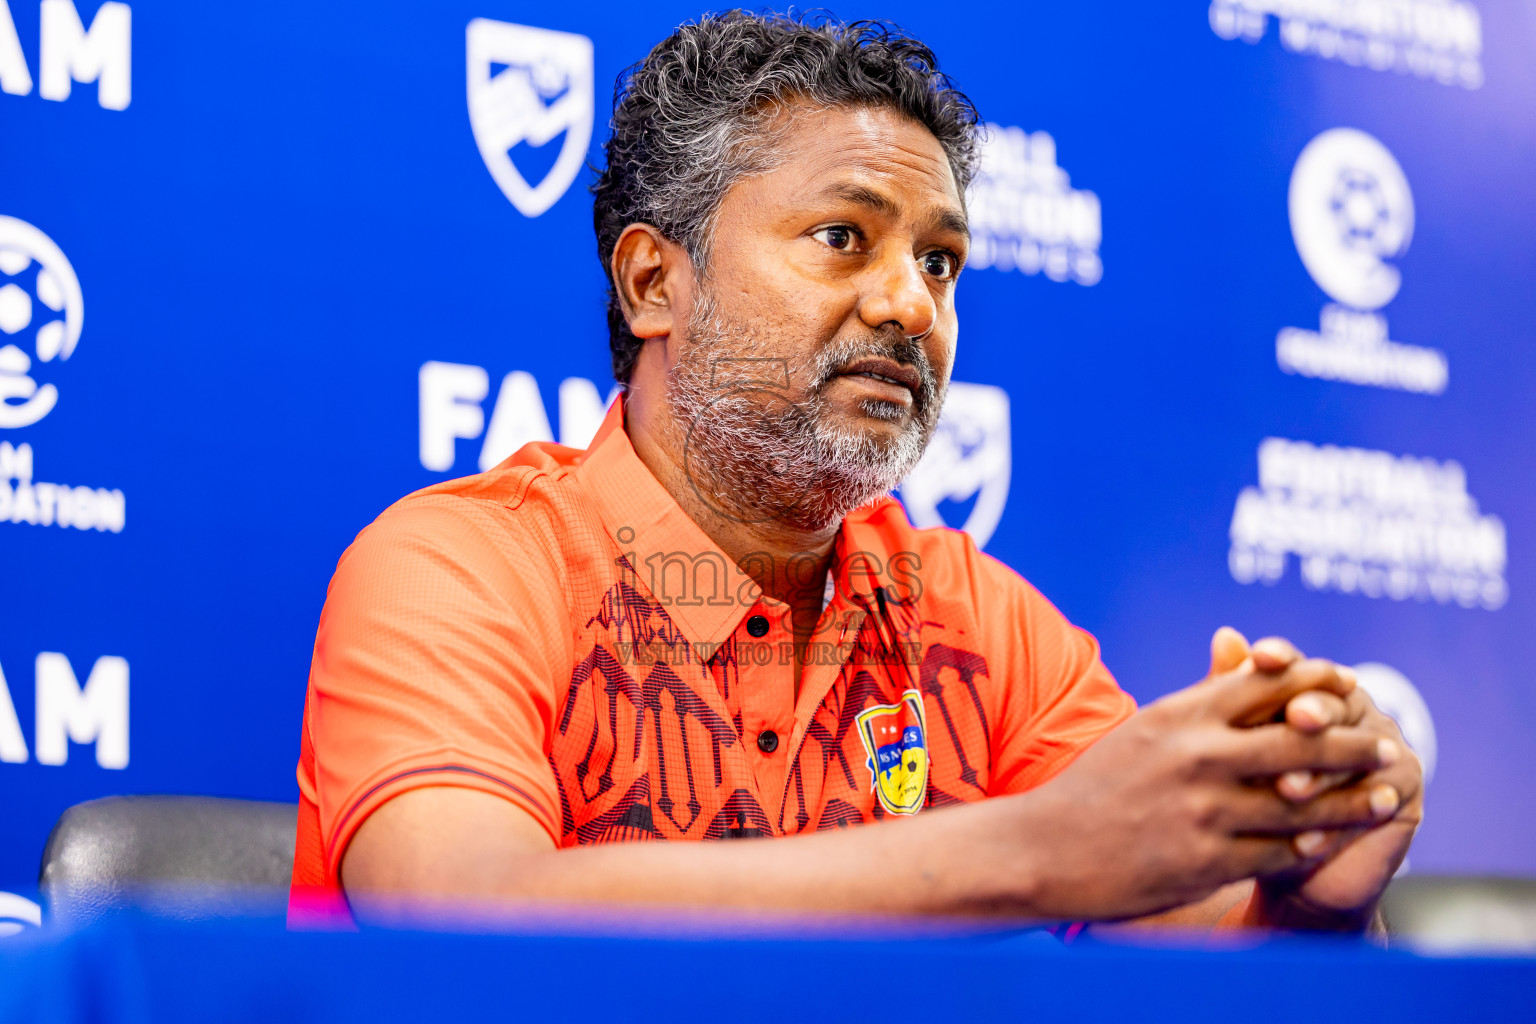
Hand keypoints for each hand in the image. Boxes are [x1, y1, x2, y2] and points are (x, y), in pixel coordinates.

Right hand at [1020, 642, 1399, 920]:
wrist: (1045, 848)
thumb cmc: (1096, 785)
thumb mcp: (1144, 728)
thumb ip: (1200, 695)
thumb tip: (1242, 648)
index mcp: (1179, 716)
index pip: (1265, 683)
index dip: (1316, 681)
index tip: (1349, 685)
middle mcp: (1195, 757)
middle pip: (1297, 740)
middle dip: (1351, 744)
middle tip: (1386, 748)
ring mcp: (1202, 811)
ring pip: (1300, 802)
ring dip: (1349, 801)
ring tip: (1383, 798)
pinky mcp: (1205, 861)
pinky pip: (1278, 852)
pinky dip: (1312, 846)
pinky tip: (1333, 841)